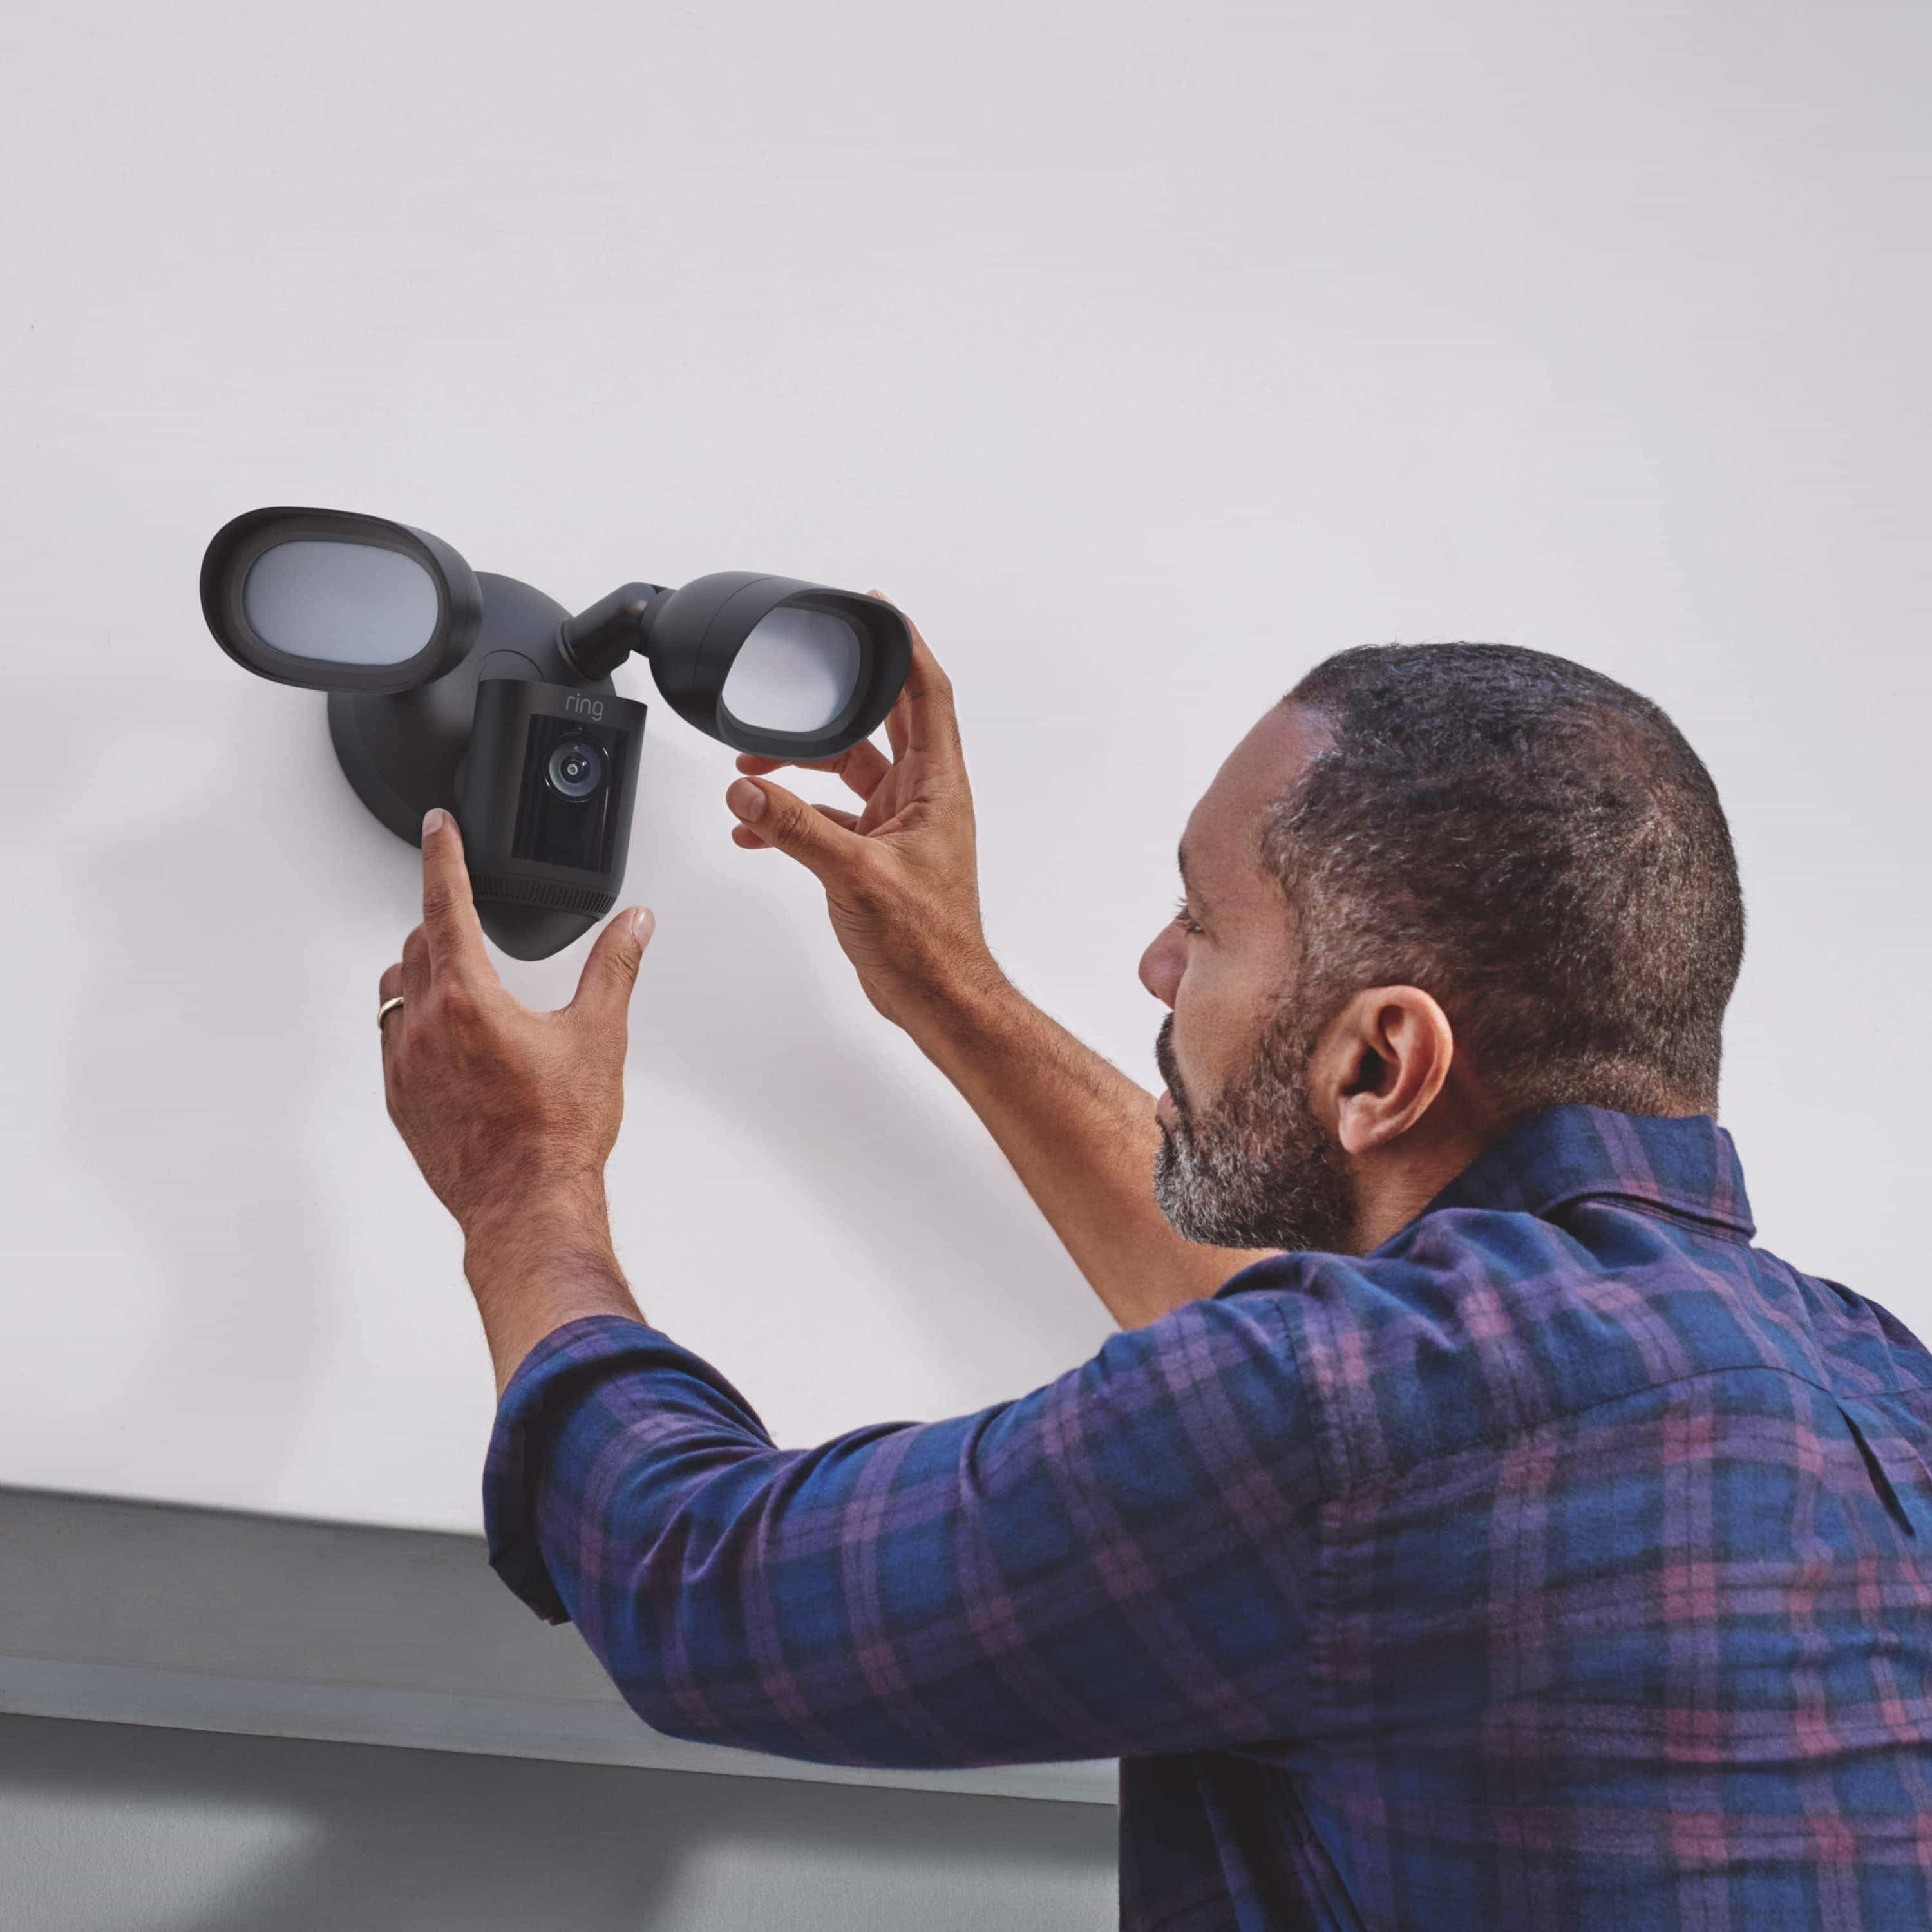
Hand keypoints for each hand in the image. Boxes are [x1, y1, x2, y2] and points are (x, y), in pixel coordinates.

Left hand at [377, 810, 654, 1244]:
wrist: (528, 1205)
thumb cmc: (559, 1132)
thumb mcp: (600, 1037)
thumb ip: (613, 968)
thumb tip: (633, 925)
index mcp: (469, 999)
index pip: (445, 903)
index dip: (442, 856)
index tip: (437, 828)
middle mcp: (424, 1027)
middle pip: (417, 944)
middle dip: (441, 920)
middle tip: (466, 916)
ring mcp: (404, 1066)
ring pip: (395, 991)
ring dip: (421, 969)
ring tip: (457, 976)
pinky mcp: (399, 1101)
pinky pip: (392, 1040)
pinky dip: (413, 1021)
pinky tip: (448, 1037)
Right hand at [724, 600, 1005, 1031]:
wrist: (937, 997)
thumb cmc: (927, 943)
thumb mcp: (856, 876)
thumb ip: (795, 829)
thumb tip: (748, 789)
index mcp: (936, 787)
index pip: (927, 693)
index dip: (905, 645)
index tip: (879, 611)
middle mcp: (922, 799)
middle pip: (879, 724)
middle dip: (833, 703)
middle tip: (796, 684)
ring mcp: (900, 826)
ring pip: (847, 770)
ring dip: (801, 764)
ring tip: (752, 765)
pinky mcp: (876, 855)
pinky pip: (829, 817)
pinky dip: (793, 816)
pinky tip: (755, 827)